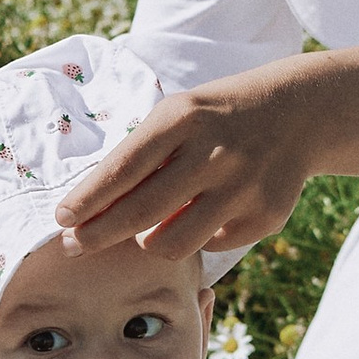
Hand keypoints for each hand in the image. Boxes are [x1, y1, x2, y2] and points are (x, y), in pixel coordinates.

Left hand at [54, 71, 313, 258]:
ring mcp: (243, 187)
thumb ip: (143, 156)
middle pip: (141, 213)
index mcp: (183, 119)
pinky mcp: (266, 216)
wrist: (296, 114)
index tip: (61, 219)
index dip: (88, 200)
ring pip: (172, 243)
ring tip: (145, 233)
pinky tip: (206, 215)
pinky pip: (212, 245)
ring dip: (147, 243)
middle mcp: (214, 153)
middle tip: (73, 245)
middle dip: (98, 235)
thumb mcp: (179, 115)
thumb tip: (92, 211)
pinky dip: (198, 237)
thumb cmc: (215, 118)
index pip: (123, 168)